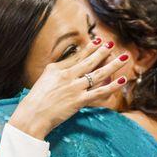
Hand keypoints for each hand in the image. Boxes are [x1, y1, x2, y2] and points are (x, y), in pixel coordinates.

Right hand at [9, 38, 128, 138]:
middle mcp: (67, 75)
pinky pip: (99, 92)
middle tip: (112, 44)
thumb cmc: (36, 101)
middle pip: (89, 61)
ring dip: (113, 65)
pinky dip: (112, 86)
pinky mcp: (79, 100)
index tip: (98, 41)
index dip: (89, 49)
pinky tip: (122, 80)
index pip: (77, 56)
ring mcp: (74, 88)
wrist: (32, 115)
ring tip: (124, 57)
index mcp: (57, 69)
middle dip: (102, 52)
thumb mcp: (44, 81)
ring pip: (98, 73)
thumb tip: (67, 70)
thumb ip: (56, 73)